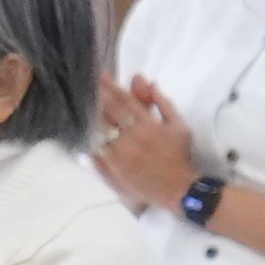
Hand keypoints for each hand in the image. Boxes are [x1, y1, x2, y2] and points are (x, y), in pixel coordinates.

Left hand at [95, 77, 192, 212]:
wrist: (179, 188)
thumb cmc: (179, 156)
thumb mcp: (180, 127)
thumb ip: (164, 105)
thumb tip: (150, 83)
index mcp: (148, 124)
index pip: (125, 100)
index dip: (111, 87)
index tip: (101, 76)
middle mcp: (132, 136)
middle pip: (110, 111)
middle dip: (98, 96)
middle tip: (87, 84)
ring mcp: (120, 152)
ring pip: (100, 128)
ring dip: (92, 114)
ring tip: (84, 103)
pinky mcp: (113, 166)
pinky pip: (97, 149)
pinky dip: (90, 138)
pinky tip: (85, 129)